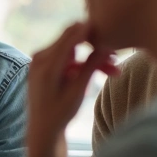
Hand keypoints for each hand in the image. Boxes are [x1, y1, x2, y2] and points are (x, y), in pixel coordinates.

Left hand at [27, 22, 117, 146]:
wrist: (43, 127)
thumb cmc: (59, 113)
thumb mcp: (78, 91)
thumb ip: (90, 66)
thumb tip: (105, 46)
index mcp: (46, 64)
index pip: (70, 36)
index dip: (90, 30)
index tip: (110, 28)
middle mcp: (40, 58)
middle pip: (73, 42)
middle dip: (95, 48)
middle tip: (116, 56)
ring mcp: (41, 61)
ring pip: (74, 51)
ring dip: (93, 59)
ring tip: (115, 70)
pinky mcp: (46, 66)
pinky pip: (68, 59)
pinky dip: (84, 64)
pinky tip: (103, 73)